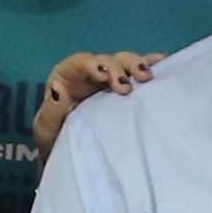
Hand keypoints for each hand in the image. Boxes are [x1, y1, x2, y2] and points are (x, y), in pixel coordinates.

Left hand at [25, 49, 166, 152]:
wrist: (66, 152)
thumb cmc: (54, 138)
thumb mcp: (46, 128)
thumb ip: (51, 110)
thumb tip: (59, 90)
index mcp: (68, 75)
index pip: (81, 62)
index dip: (95, 64)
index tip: (106, 75)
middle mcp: (90, 73)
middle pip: (108, 60)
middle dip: (121, 67)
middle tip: (134, 81)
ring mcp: (109, 79)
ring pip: (126, 63)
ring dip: (139, 65)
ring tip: (150, 76)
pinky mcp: (125, 88)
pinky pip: (139, 73)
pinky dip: (152, 66)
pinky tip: (165, 64)